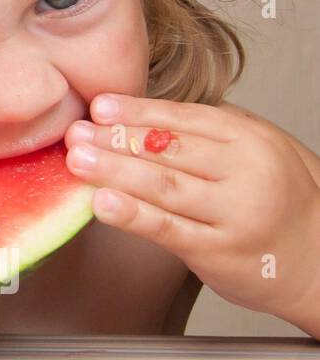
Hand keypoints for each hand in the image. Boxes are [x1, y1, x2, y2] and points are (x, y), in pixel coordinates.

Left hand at [64, 94, 319, 330]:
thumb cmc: (284, 203)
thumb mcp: (261, 152)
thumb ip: (211, 132)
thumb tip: (141, 113)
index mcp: (251, 140)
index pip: (184, 119)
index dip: (137, 112)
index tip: (99, 106)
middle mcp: (246, 173)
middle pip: (169, 150)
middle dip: (116, 139)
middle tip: (76, 132)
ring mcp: (233, 214)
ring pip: (164, 186)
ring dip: (114, 171)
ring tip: (78, 160)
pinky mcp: (219, 253)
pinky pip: (168, 229)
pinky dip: (132, 215)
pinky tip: (102, 203)